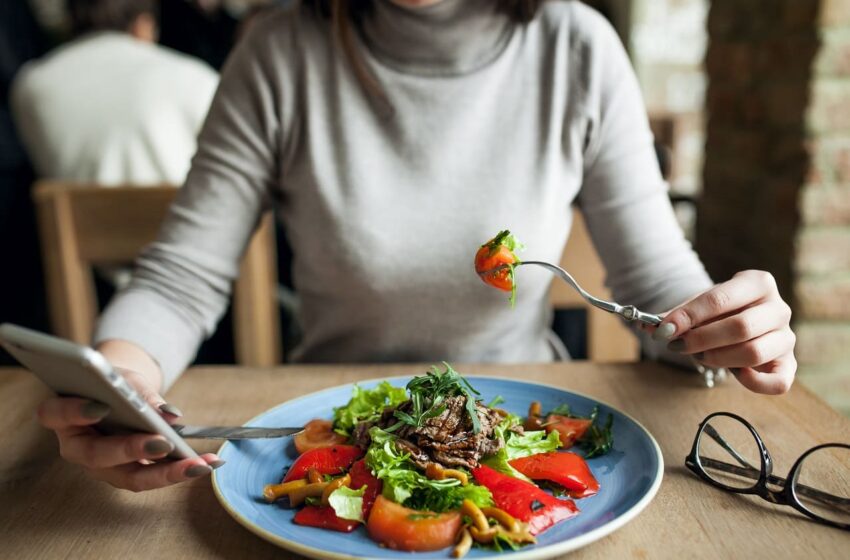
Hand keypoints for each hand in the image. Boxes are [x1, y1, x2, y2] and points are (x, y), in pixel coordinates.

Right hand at [36, 368, 221, 491]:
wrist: (115, 394)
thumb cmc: (113, 384)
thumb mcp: (125, 378)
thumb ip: (141, 394)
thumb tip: (170, 416)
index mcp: (63, 416)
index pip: (57, 414)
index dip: (76, 412)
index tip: (101, 407)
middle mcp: (78, 447)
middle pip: (98, 455)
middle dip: (132, 450)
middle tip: (164, 444)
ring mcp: (102, 465)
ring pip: (130, 477)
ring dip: (169, 472)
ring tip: (201, 464)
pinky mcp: (127, 473)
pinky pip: (152, 476)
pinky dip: (181, 469)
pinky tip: (208, 463)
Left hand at [651, 270, 795, 394]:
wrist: (742, 321)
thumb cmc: (719, 313)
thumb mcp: (698, 306)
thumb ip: (676, 316)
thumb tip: (647, 325)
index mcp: (758, 283)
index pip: (720, 299)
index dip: (689, 316)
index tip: (664, 329)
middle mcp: (779, 308)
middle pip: (740, 327)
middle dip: (701, 339)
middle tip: (676, 345)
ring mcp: (787, 337)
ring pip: (753, 353)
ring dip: (717, 358)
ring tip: (698, 356)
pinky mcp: (789, 365)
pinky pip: (778, 382)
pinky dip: (752, 382)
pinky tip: (733, 374)